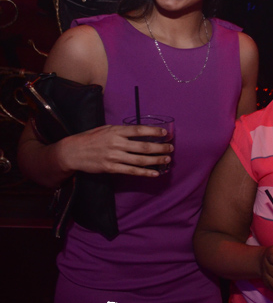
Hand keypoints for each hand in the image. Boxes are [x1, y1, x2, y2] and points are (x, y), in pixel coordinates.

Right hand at [56, 124, 172, 176]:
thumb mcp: (105, 129)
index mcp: (116, 131)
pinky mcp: (111, 168)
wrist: (72, 152)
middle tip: (171, 148)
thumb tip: (139, 131)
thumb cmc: (90, 138)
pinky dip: (145, 173)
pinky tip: (155, 173)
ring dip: (156, 160)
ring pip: (140, 160)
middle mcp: (117, 143)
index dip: (153, 131)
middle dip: (160, 147)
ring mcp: (114, 157)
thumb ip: (121, 130)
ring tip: (167, 160)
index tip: (165, 133)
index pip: (139, 130)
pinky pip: (132, 171)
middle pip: (144, 146)